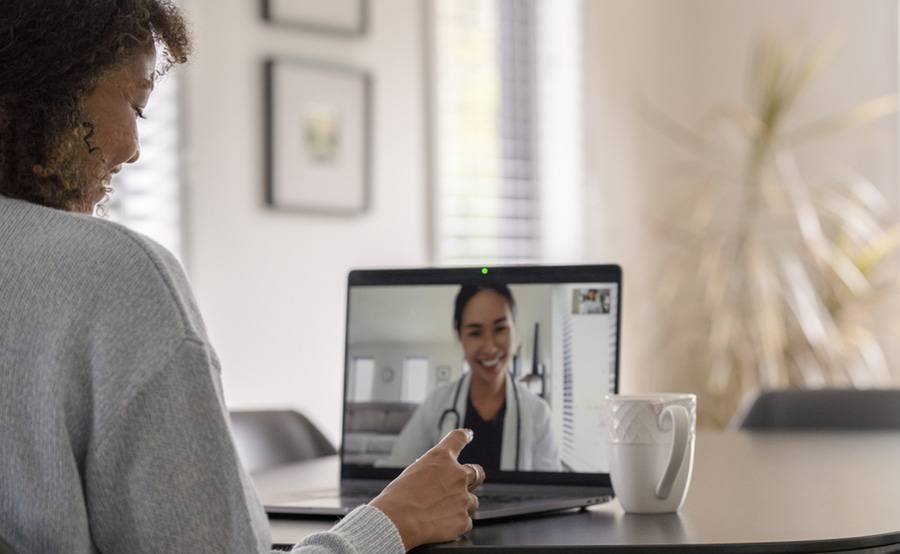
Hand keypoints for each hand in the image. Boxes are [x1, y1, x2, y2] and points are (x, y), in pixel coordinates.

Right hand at [370, 428, 484, 550]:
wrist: (396, 522)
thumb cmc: (397, 498)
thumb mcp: (411, 474)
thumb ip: (430, 473)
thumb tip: (435, 481)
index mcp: (441, 458)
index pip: (458, 438)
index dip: (465, 436)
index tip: (469, 434)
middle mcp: (457, 474)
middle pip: (477, 472)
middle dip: (473, 478)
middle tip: (465, 485)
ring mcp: (463, 497)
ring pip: (472, 501)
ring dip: (461, 505)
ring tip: (441, 513)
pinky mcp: (463, 519)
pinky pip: (465, 521)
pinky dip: (456, 524)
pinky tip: (440, 526)